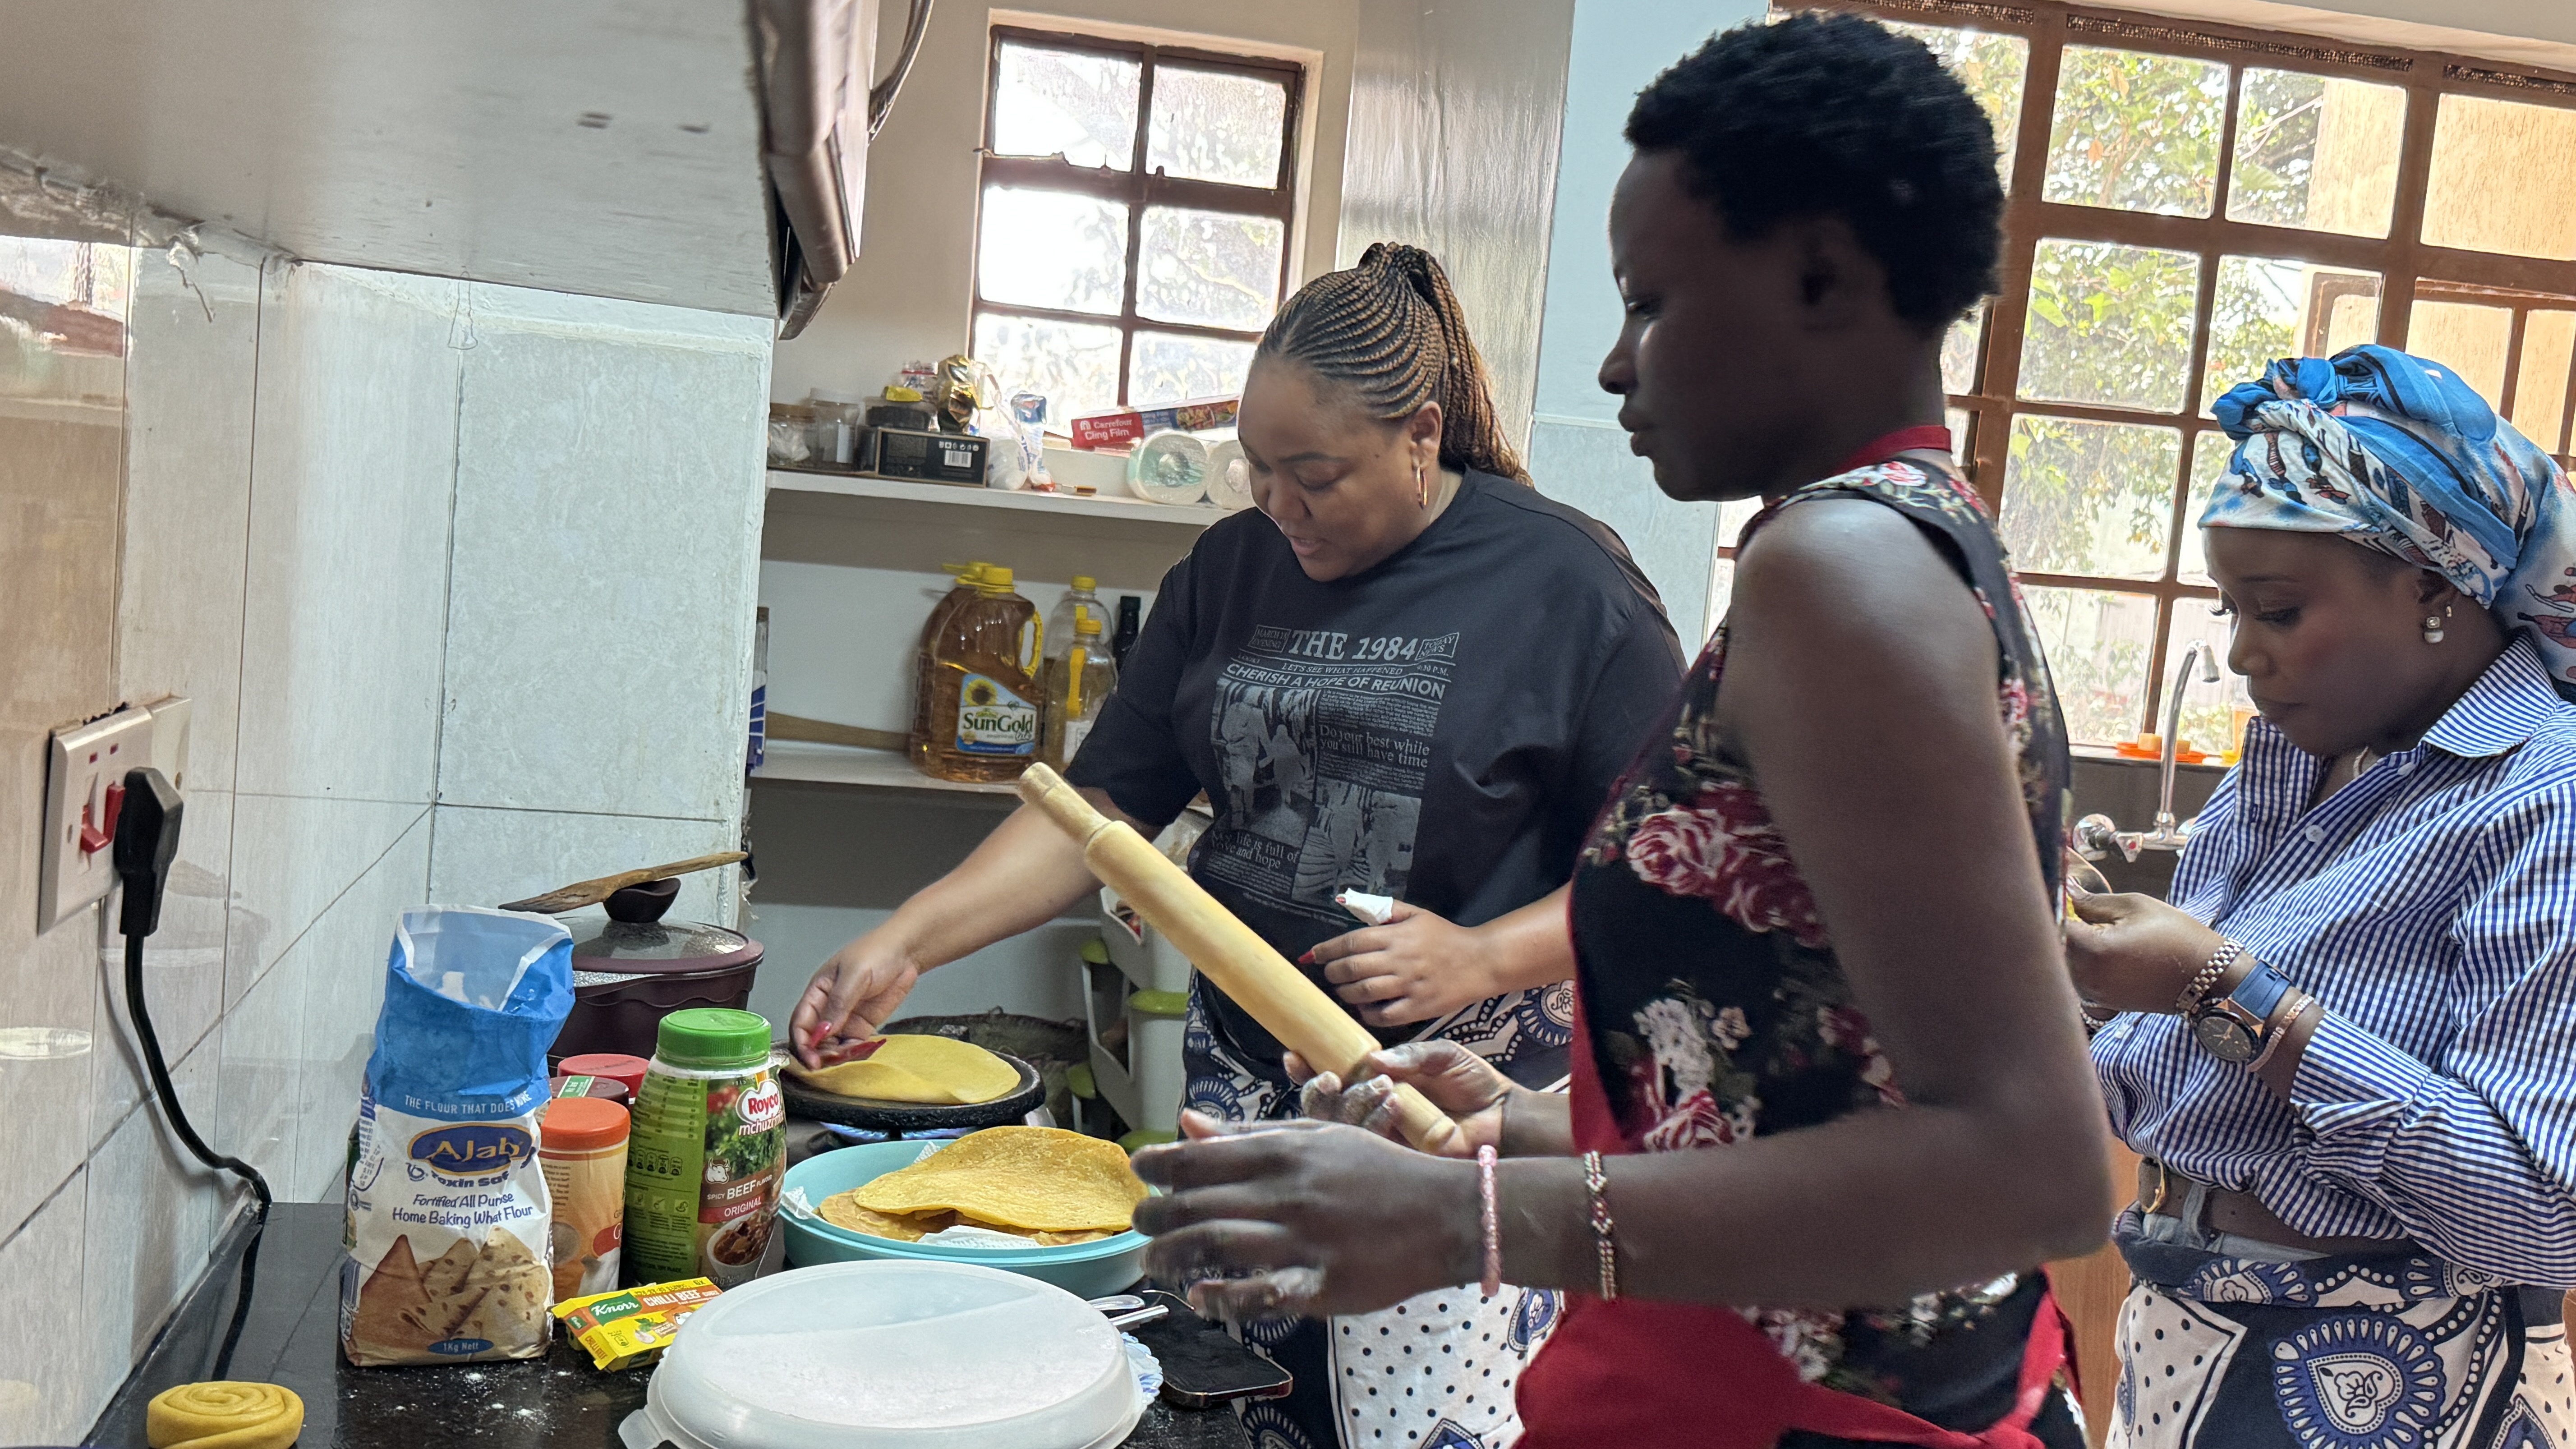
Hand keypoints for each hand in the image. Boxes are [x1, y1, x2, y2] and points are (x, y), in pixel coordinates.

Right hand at [788, 932, 922, 1066]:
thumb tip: (823, 1030)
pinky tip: (859, 1053)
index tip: (810, 1058)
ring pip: (832, 1047)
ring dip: (836, 1057)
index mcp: (818, 992)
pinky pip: (852, 1047)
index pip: (800, 1022)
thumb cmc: (877, 952)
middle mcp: (828, 1008)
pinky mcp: (863, 1027)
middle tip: (829, 1063)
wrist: (906, 952)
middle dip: (818, 1054)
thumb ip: (839, 1004)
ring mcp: (845, 1019)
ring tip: (847, 1056)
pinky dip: (854, 1054)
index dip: (802, 1043)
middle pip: (813, 1040)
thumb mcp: (854, 975)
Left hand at [1132, 1113, 1477, 1320]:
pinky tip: (1201, 1295)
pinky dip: (1226, 1296)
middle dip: (1156, 1215)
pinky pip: (1265, 1292)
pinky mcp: (1324, 1283)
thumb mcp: (1315, 1138)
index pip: (1202, 1157)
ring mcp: (1306, 1239)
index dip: (1160, 1165)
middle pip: (1200, 1203)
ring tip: (1154, 1262)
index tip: (1139, 1171)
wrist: (1445, 1212)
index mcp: (1285, 1153)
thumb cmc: (1376, 1171)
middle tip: (1139, 1224)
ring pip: (1220, 1244)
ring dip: (1175, 1254)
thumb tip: (1187, 1125)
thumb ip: (1250, 1136)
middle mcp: (1289, 1193)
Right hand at [1285, 1041, 1512, 1158]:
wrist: (1502, 1115)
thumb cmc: (1471, 1083)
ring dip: (1353, 1102)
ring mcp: (1382, 1136)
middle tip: (1331, 1078)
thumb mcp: (1441, 1055)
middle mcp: (1371, 1111)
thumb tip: (1369, 1059)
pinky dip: (1377, 1119)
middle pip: (1323, 1108)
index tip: (1295, 1055)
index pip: (1330, 1081)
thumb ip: (1408, 1054)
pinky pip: (1371, 1143)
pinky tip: (1394, 1103)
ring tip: (1382, 1084)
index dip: (1306, 1071)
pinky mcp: (1397, 1156)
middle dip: (1317, 1091)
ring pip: (1341, 1127)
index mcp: (1375, 1084)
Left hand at [1306, 903, 1498, 1025]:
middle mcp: (1400, 960)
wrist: (1481, 961)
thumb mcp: (1416, 914)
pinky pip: (1384, 1016)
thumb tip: (1347, 903)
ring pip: (1364, 993)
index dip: (1327, 949)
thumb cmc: (1445, 936)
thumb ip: (1383, 910)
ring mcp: (1409, 986)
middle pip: (1353, 969)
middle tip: (1329, 973)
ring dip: (1346, 992)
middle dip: (1333, 972)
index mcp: (1397, 935)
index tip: (1313, 955)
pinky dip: (1367, 1013)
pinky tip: (1365, 1007)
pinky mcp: (1418, 1008)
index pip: (1352, 941)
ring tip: (1343, 990)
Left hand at [2063, 892, 2227, 1014]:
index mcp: (2094, 951)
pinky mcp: (2104, 1005)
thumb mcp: (2136, 907)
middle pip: (2055, 948)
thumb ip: (2093, 902)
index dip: (2054, 907)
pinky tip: (2101, 957)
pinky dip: (2081, 969)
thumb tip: (2067, 889)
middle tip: (2080, 913)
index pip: (2054, 925)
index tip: (2061, 896)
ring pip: (2064, 968)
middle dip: (2061, 929)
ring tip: (2096, 934)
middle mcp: (2088, 978)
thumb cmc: (2176, 936)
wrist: (2209, 976)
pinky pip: (2078, 984)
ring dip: (2071, 950)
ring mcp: (2095, 995)